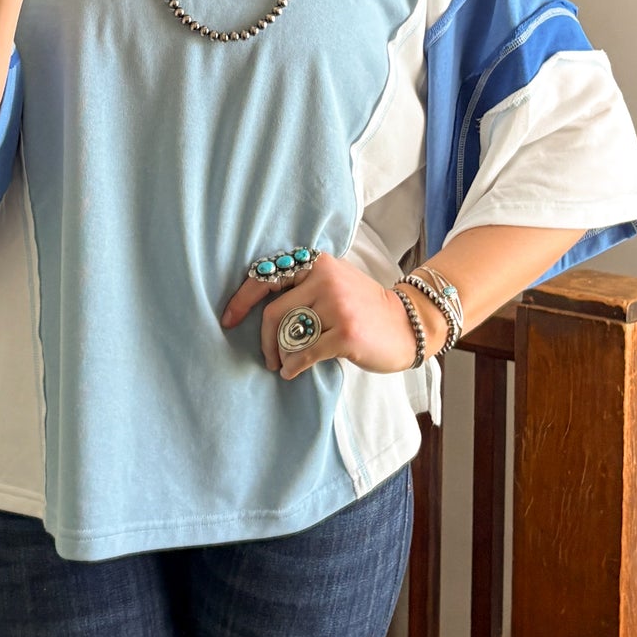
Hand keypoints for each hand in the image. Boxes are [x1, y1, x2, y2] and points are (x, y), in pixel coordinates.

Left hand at [220, 251, 444, 379]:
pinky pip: (304, 355)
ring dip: (282, 356)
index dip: (242, 299)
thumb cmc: (365, 309)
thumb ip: (303, 287)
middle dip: (265, 340)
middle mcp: (327, 280)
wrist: (408, 325)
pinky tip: (292, 373)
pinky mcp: (346, 333)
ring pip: (289, 336)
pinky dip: (293, 367)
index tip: (228, 319)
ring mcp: (338, 306)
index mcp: (319, 264)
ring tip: (285, 364)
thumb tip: (258, 307)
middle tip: (268, 358)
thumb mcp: (335, 283)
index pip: (268, 276)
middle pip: (274, 313)